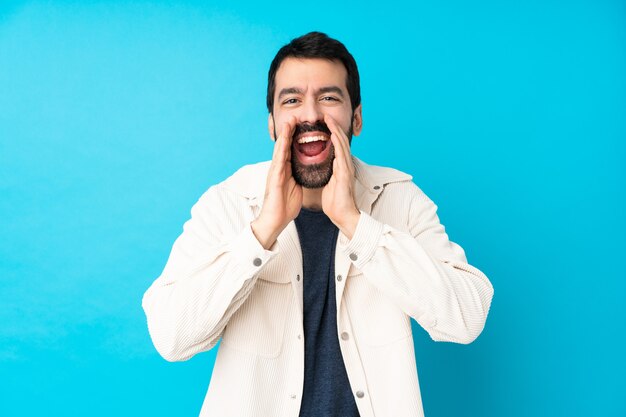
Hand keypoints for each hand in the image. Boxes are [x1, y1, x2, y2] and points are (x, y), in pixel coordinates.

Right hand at [251, 116, 302, 248]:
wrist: (275, 221)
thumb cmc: (284, 207)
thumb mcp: (296, 188)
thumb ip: (299, 177)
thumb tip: (307, 171)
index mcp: (285, 171)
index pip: (291, 150)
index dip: (295, 137)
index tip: (302, 125)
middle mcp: (279, 169)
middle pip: (284, 146)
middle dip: (289, 131)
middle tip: (295, 116)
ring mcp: (275, 172)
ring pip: (280, 149)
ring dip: (284, 135)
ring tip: (289, 121)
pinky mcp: (274, 178)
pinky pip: (278, 161)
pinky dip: (281, 149)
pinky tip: (283, 140)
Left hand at [322, 114, 359, 238]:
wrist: (343, 216)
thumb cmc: (335, 203)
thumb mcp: (328, 184)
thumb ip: (327, 173)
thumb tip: (319, 167)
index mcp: (340, 167)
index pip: (336, 146)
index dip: (331, 133)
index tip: (323, 123)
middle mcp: (345, 165)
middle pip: (340, 141)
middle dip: (333, 127)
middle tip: (326, 115)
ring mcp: (346, 168)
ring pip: (341, 144)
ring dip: (335, 130)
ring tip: (328, 118)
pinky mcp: (345, 173)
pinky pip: (341, 153)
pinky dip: (337, 142)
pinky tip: (333, 133)